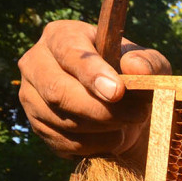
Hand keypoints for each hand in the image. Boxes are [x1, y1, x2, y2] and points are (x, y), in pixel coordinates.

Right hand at [18, 20, 170, 157]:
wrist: (124, 110)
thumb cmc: (134, 78)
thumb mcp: (150, 66)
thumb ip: (148, 63)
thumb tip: (136, 67)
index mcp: (62, 36)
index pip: (69, 52)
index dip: (93, 73)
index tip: (118, 92)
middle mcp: (37, 62)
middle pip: (58, 90)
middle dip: (101, 109)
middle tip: (136, 115)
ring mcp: (31, 95)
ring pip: (61, 119)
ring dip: (103, 128)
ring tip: (128, 123)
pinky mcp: (37, 125)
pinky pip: (63, 141)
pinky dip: (95, 145)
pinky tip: (113, 137)